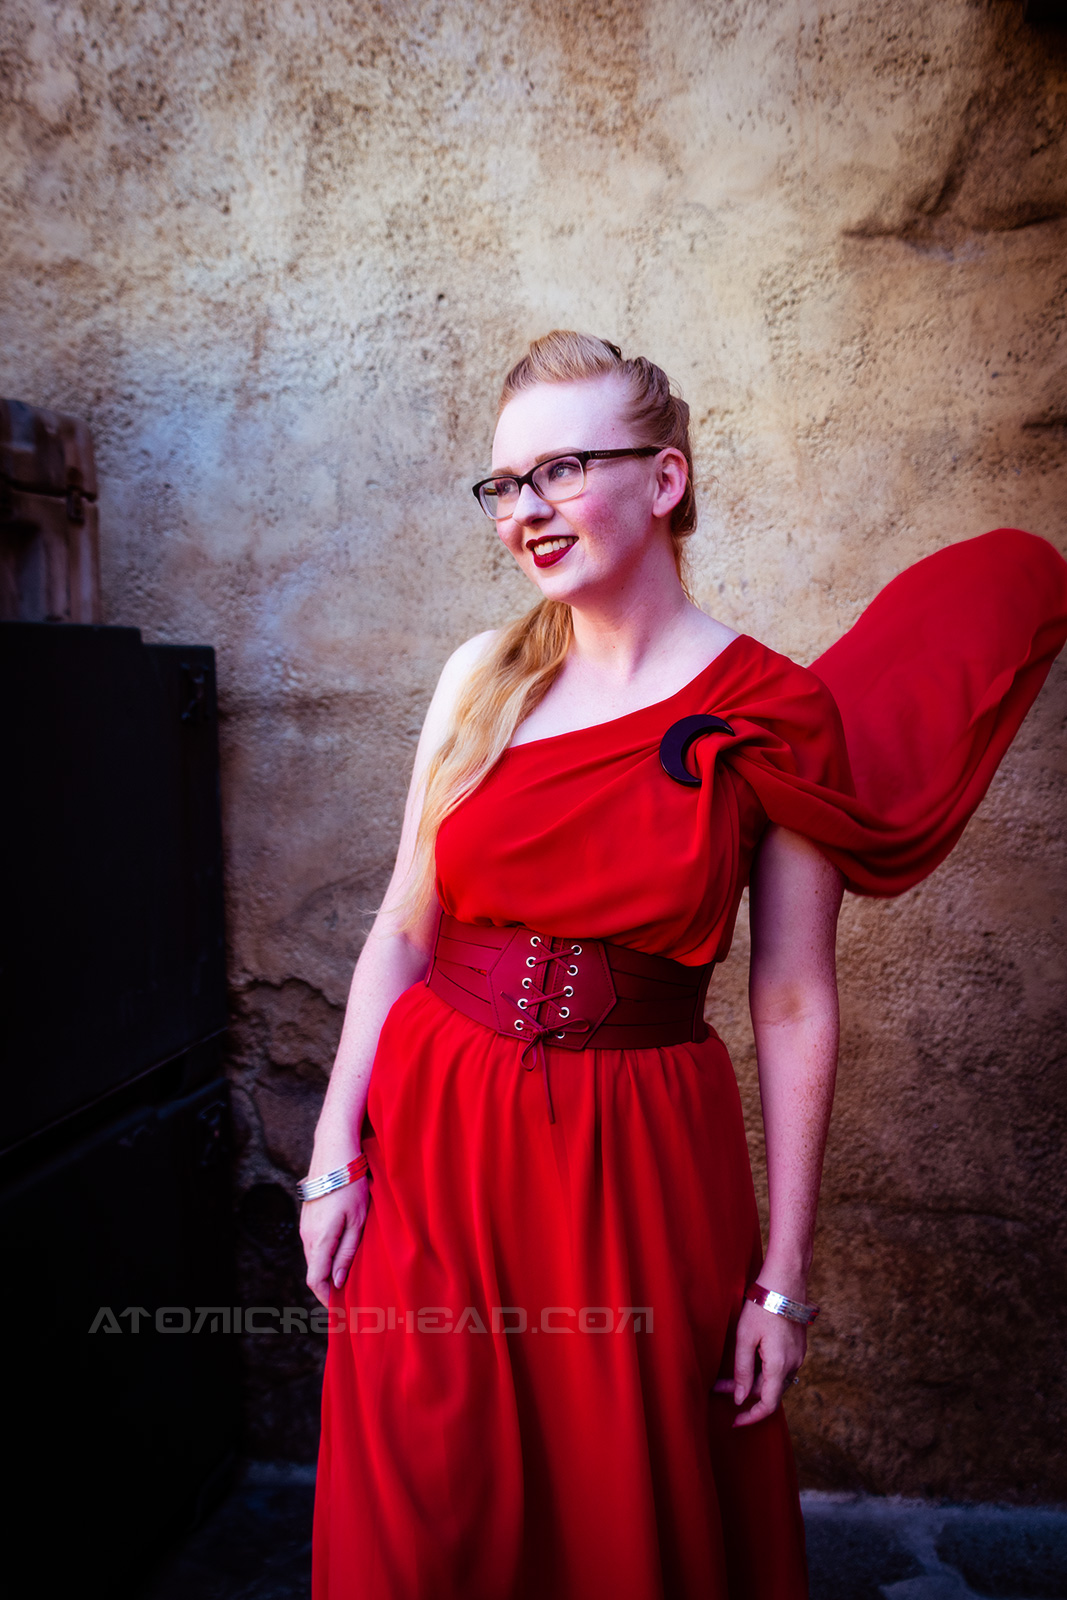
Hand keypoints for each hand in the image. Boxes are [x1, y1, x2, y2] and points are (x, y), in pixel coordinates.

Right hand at [300, 1178, 369, 1307]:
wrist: (334, 1152)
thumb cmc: (351, 1185)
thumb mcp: (357, 1221)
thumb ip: (347, 1252)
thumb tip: (338, 1281)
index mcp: (319, 1240)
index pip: (316, 1280)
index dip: (326, 1298)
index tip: (339, 1309)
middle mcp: (307, 1235)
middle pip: (314, 1270)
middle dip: (328, 1285)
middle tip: (349, 1295)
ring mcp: (305, 1224)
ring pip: (314, 1255)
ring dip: (327, 1267)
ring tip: (348, 1274)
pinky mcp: (307, 1215)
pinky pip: (314, 1242)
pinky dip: (325, 1252)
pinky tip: (341, 1249)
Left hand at [712, 1299, 806, 1426]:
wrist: (786, 1279)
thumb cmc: (762, 1305)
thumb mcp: (745, 1337)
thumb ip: (742, 1370)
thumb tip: (739, 1398)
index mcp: (779, 1366)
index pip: (767, 1404)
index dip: (751, 1417)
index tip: (735, 1422)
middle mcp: (794, 1364)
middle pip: (769, 1391)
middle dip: (744, 1393)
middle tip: (718, 1387)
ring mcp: (798, 1355)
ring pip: (774, 1379)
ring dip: (752, 1380)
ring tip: (728, 1374)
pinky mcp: (798, 1345)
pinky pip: (780, 1367)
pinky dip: (763, 1369)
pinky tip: (748, 1359)